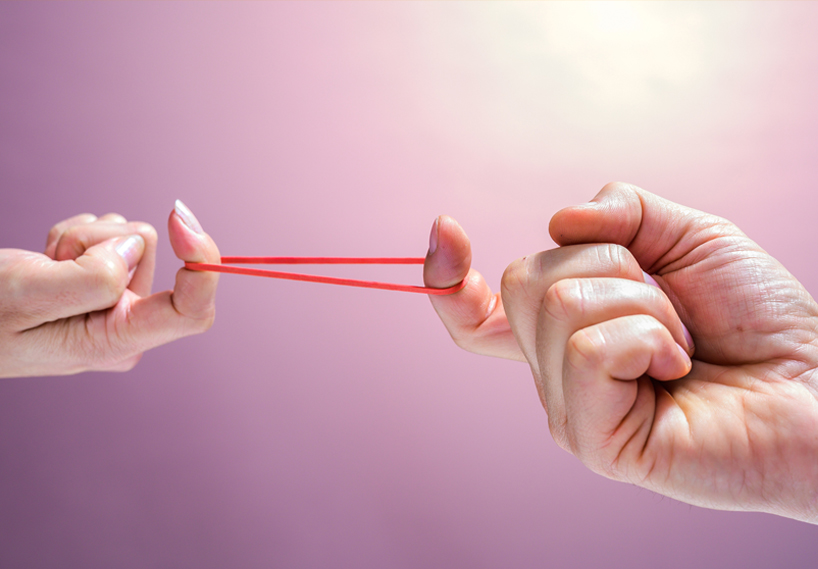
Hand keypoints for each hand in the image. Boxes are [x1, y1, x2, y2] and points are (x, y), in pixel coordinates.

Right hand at [0, 201, 219, 377]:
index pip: (191, 312)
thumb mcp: (28, 295)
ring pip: (129, 238)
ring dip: (82, 240)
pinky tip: (48, 262)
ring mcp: (118, 305)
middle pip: (146, 252)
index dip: (201, 263)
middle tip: (50, 262)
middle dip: (96, 241)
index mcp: (117, 343)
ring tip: (45, 266)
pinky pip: (111, 235)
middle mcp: (128, 326)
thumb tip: (137, 247)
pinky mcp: (108, 284)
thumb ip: (93, 277)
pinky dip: (75, 238)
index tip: (180, 218)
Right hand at [425, 182, 817, 522]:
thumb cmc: (759, 319)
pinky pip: (590, 347)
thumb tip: (557, 219)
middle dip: (612, 263)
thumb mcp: (687, 237)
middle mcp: (557, 372)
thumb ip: (622, 211)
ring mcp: (570, 410)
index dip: (446, 275)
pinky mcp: (593, 441)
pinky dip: (647, 336)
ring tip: (681, 343)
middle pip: (525, 280)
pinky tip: (675, 367)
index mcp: (568, 332)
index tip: (445, 228)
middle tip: (669, 305)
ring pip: (558, 305)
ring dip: (643, 302)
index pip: (478, 315)